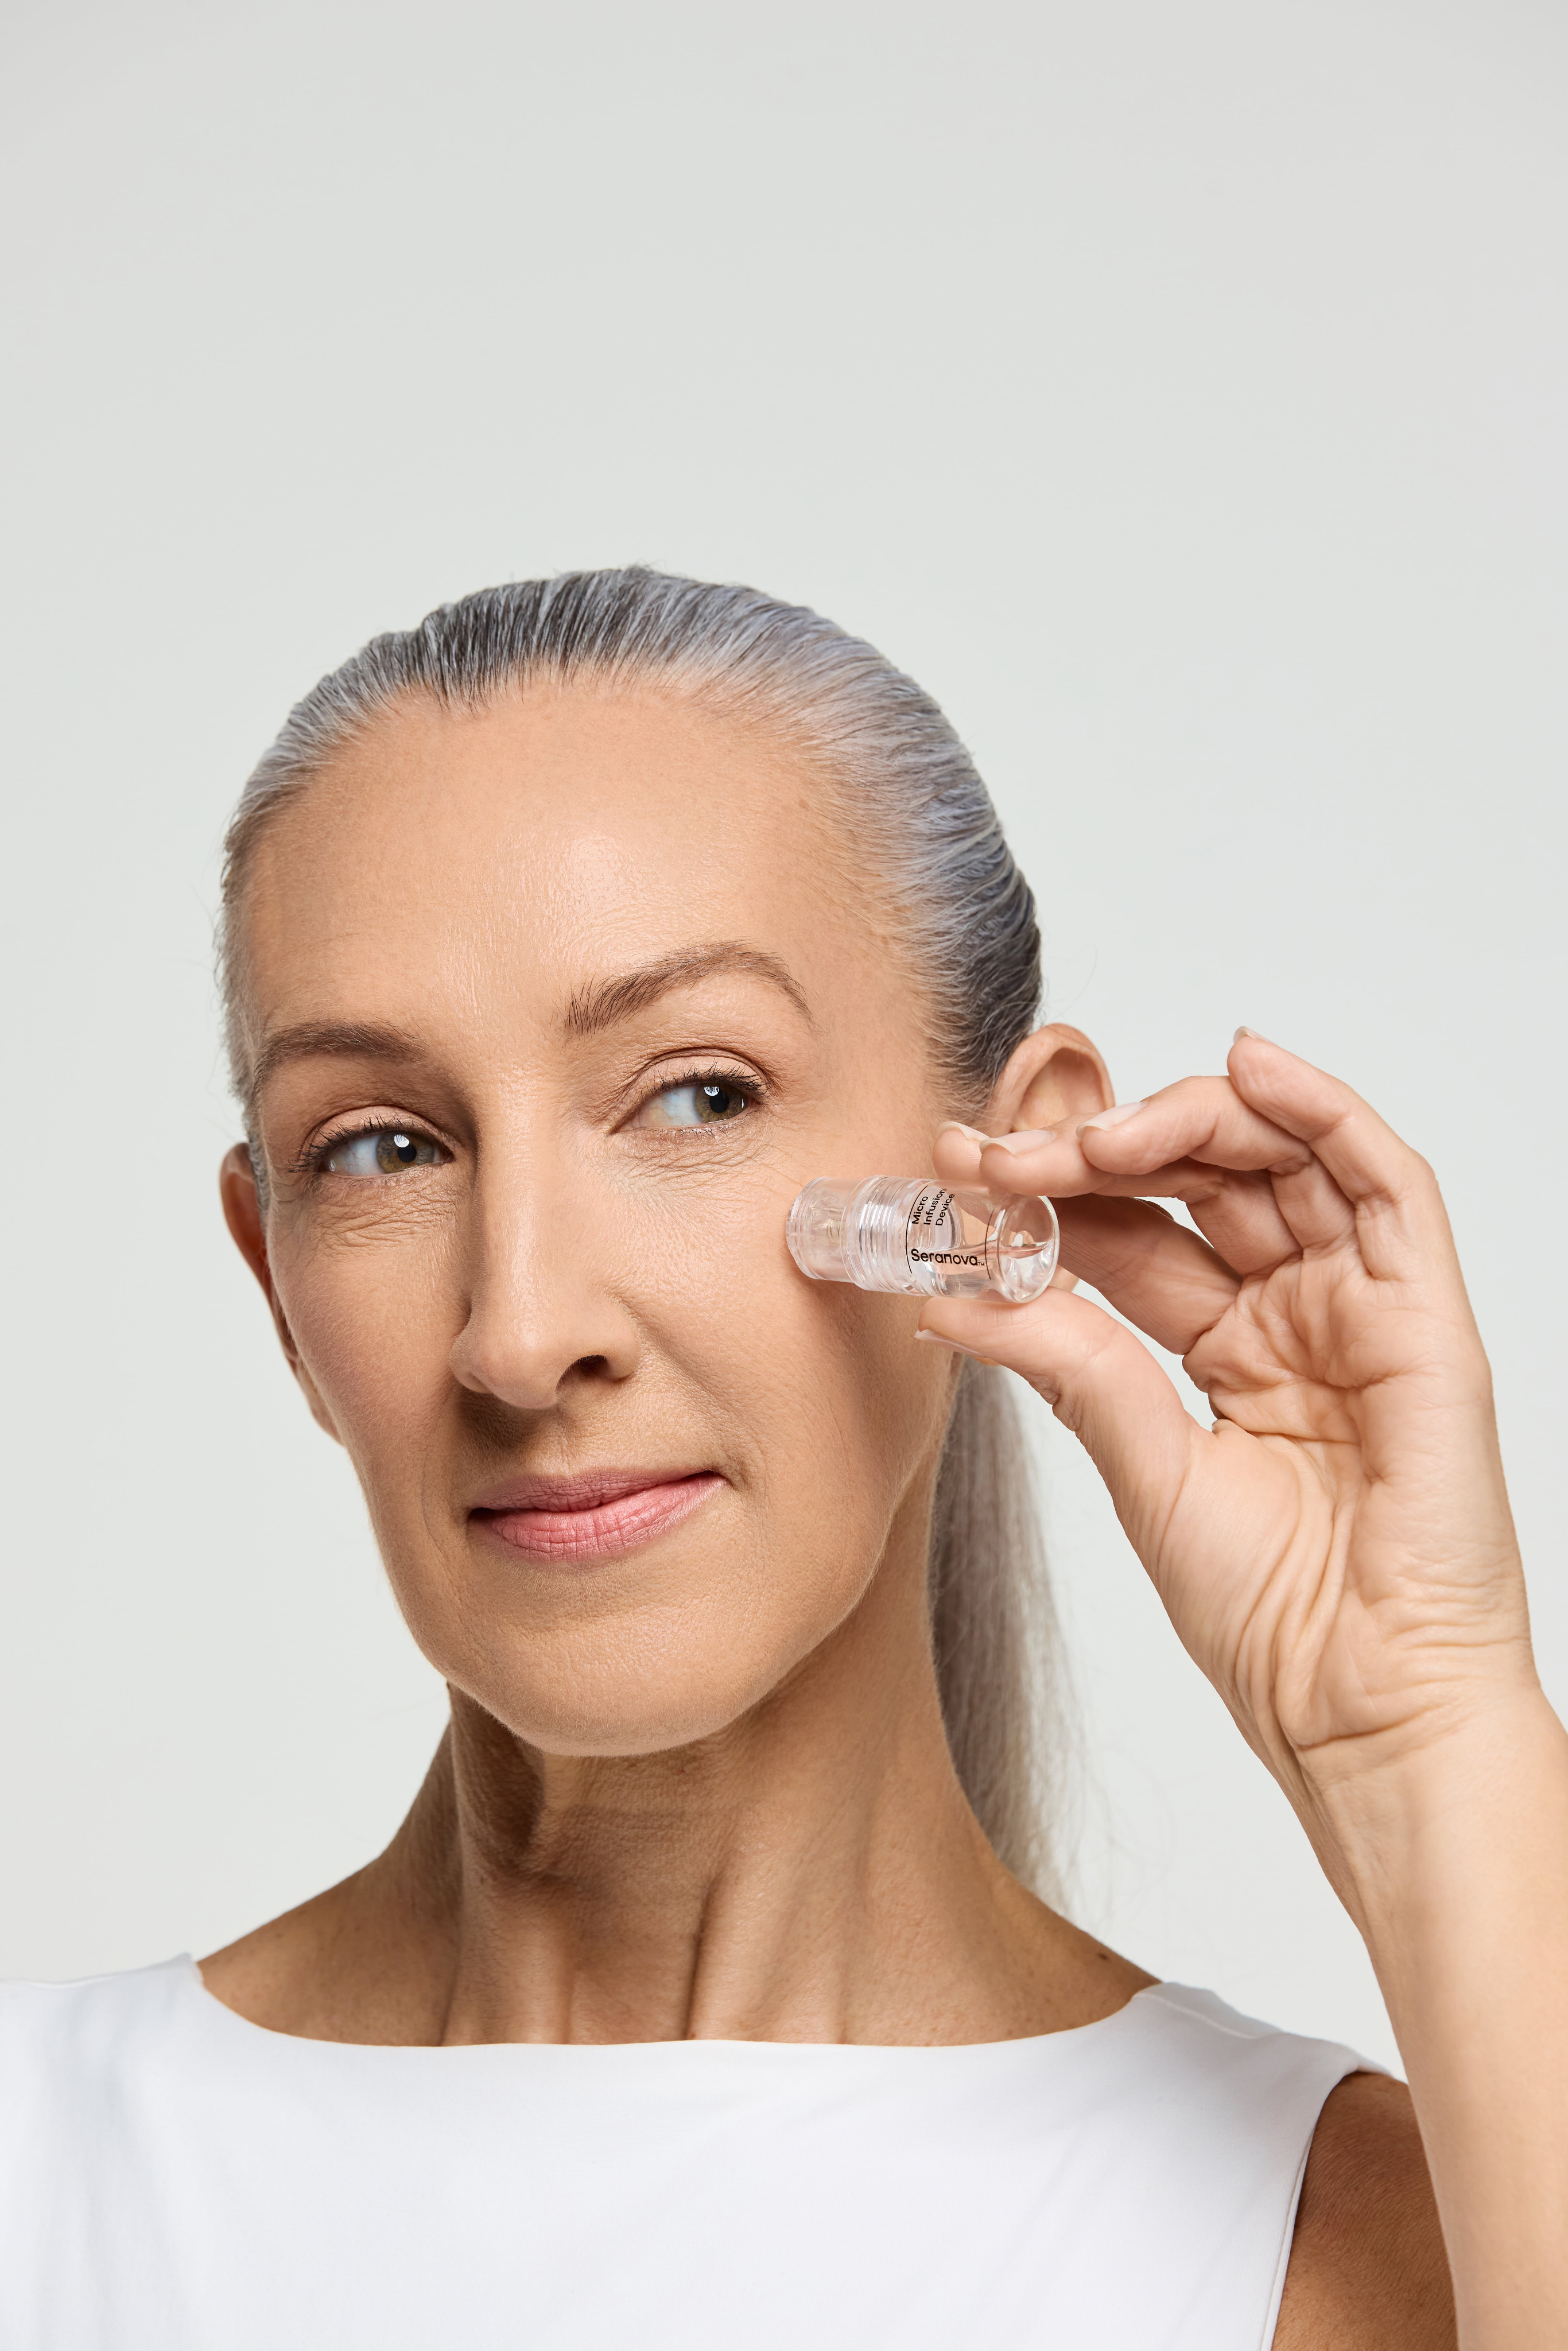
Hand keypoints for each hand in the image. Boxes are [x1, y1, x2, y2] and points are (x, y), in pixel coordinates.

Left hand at [923, 1033, 1535, 1822]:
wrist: (1362, 1710)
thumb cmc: (1276, 1622)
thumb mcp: (1144, 1473)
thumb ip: (1071, 1367)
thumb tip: (957, 1297)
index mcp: (1231, 1353)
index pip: (1134, 1239)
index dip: (1051, 1196)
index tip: (960, 1174)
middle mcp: (1295, 1315)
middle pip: (1200, 1184)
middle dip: (1098, 1151)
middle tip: (1004, 1150)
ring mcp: (1362, 1309)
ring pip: (1285, 1160)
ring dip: (1186, 1120)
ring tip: (1094, 1128)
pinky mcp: (1425, 1316)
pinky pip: (1386, 1182)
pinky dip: (1322, 1110)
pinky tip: (1246, 1064)